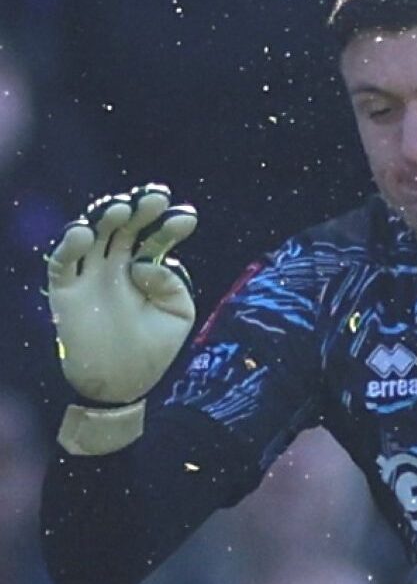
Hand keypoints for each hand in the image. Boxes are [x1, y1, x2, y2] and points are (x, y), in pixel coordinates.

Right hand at [47, 185, 196, 404]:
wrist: (121, 385)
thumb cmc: (153, 352)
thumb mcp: (178, 318)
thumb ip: (173, 286)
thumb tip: (145, 262)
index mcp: (142, 273)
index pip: (154, 240)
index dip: (169, 227)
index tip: (187, 217)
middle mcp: (115, 269)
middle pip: (124, 228)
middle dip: (139, 210)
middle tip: (156, 198)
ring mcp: (89, 278)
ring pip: (93, 236)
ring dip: (106, 218)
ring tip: (124, 207)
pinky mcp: (65, 292)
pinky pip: (62, 262)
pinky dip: (70, 245)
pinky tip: (84, 232)